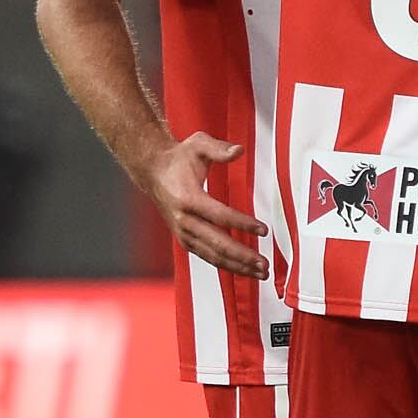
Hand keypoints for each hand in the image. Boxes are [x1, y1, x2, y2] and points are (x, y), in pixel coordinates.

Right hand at [137, 132, 269, 279]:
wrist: (153, 172)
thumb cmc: (178, 159)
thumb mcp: (197, 145)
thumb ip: (219, 149)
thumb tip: (238, 150)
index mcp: (187, 198)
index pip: (219, 216)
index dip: (242, 224)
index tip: (263, 230)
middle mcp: (183, 220)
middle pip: (216, 243)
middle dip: (242, 256)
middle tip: (264, 264)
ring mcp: (183, 233)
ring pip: (212, 255)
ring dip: (237, 266)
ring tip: (260, 273)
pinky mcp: (185, 240)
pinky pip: (207, 256)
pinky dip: (226, 265)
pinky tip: (243, 270)